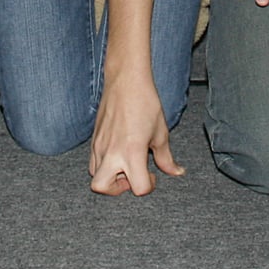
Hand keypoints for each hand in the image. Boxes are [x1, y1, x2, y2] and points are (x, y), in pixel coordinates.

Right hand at [88, 73, 180, 196]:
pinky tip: (118, 152)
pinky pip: (93, 161)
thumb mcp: (160, 132)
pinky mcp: (94, 138)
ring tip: (124, 164)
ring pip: (94, 175)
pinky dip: (103, 164)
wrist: (126, 80)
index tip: (152, 174)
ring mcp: (99, 145)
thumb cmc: (145, 102)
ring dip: (109, 176)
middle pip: (101, 188)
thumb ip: (166, 158)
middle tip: (131, 175)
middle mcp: (111, 152)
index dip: (149, 186)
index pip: (138, 188)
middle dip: (117, 188)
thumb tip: (176, 172)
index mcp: (131, 153)